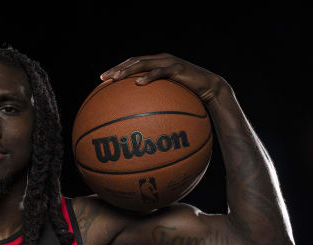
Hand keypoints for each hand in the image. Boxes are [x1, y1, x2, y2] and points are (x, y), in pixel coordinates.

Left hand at [100, 53, 228, 102]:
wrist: (210, 88)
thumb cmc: (188, 96)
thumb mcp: (168, 96)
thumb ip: (153, 99)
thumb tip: (136, 116)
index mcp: (156, 63)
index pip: (132, 62)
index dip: (116, 68)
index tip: (102, 79)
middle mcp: (160, 59)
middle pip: (134, 60)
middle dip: (117, 68)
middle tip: (104, 78)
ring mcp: (169, 62)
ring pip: (143, 63)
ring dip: (128, 71)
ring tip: (116, 79)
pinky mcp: (178, 68)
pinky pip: (160, 72)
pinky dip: (149, 77)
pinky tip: (138, 84)